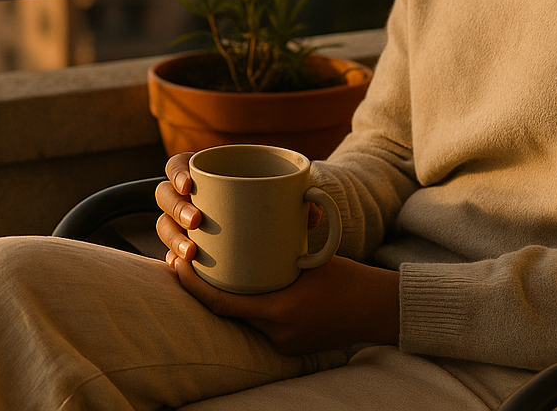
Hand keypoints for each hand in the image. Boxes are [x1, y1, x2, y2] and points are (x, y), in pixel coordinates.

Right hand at [154, 152, 326, 266]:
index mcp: (204, 170)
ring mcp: (183, 222)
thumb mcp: (286, 194)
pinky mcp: (188, 246)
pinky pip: (171, 253)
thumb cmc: (275, 198)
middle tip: (197, 221)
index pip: (177, 165)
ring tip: (191, 254)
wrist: (272, 223)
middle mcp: (187, 195)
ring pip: (165, 225)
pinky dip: (173, 260)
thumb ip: (300, 199)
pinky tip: (181, 269)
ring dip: (172, 238)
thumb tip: (314, 212)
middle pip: (165, 196)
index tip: (191, 185)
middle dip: (176, 209)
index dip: (177, 173)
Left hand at [170, 253, 399, 354]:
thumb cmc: (349, 278)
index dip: (193, 286)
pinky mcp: (291, 346)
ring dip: (228, 298)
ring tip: (212, 272)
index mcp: (280, 310)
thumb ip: (283, 243)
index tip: (177, 265)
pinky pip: (261, 326)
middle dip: (205, 290)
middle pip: (227, 313)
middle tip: (185, 263)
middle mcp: (277, 333)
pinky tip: (244, 289)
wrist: (379, 310)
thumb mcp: (313, 256)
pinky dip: (250, 307)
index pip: (222, 304)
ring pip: (243, 319)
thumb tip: (256, 211)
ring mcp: (284, 343)